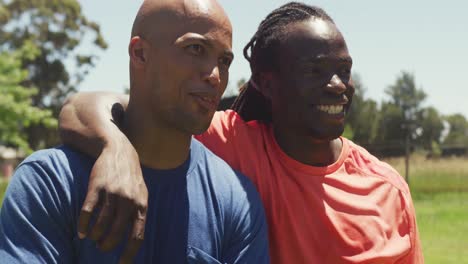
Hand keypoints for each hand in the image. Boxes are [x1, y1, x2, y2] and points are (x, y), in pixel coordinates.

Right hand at [77, 137, 147, 262]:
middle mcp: (128, 201)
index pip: (137, 235)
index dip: (129, 253)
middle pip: (117, 234)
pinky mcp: (97, 187)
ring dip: (95, 236)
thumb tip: (134, 239)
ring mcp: (112, 194)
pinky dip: (84, 225)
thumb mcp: (141, 193)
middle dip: (107, 245)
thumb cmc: (130, 177)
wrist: (118, 150)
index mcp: (141, 204)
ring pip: (101, 225)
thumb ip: (138, 213)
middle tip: (102, 248)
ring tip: (93, 238)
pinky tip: (82, 231)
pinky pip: (88, 212)